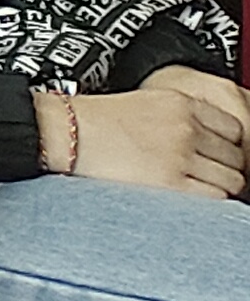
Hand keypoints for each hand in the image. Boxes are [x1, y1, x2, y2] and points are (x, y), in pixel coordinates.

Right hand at [67, 74, 248, 195]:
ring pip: (232, 178)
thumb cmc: (98, 120)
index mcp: (180, 103)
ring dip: (221, 183)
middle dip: (225, 165)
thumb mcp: (147, 101)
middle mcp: (185, 128)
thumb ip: (183, 115)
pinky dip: (211, 198)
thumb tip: (213, 139)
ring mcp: (180, 156)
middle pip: (235, 155)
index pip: (234, 127)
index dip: (228, 143)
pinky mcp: (172, 183)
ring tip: (198, 184)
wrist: (67, 133)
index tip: (218, 151)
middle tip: (207, 171)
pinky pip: (217, 196)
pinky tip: (191, 193)